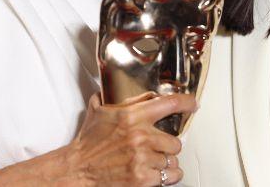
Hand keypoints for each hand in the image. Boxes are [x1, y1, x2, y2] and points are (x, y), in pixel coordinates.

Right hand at [49, 92, 194, 185]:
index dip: (186, 103)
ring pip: (173, 159)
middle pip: (175, 140)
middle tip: (155, 147)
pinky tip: (156, 172)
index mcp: (132, 116)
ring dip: (165, 161)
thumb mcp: (100, 112)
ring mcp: (142, 159)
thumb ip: (118, 100)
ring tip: (151, 160)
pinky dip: (166, 176)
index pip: (169, 104)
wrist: (77, 170)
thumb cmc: (88, 143)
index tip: (192, 104)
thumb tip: (130, 91)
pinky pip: (171, 176)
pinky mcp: (143, 179)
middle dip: (167, 145)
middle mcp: (140, 136)